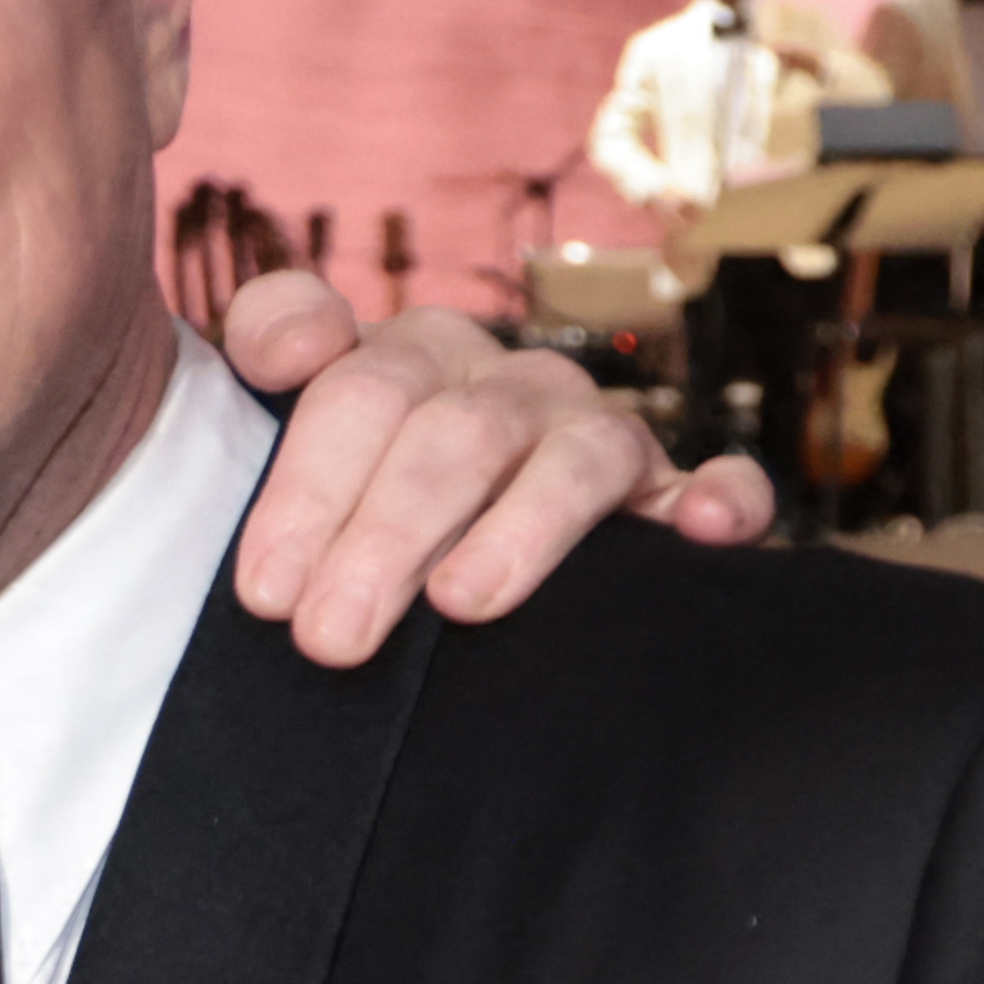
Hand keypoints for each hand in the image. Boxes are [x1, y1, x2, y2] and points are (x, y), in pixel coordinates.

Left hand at [212, 269, 771, 663]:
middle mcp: (504, 385)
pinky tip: (702, 529)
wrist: (442, 555)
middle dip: (384, 536)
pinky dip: (719, 498)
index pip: (356, 388)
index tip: (264, 589)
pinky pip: (715, 485)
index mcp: (408, 359)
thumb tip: (288, 345)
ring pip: (573, 457)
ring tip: (458, 605)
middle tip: (328, 638)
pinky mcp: (668, 496)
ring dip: (519, 529)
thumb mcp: (286, 437)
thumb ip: (273, 346)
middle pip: (451, 434)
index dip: (306, 484)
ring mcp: (592, 435)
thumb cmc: (348, 502)